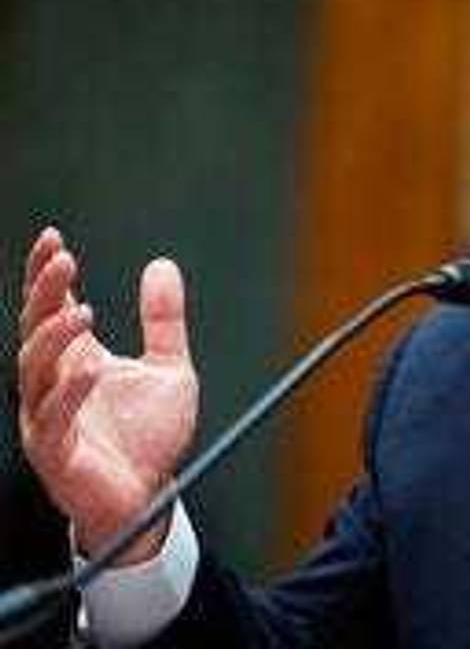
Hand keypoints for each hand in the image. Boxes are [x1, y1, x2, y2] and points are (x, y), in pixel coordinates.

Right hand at [17, 228, 197, 563]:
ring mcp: (48, 417)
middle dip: (44, 293)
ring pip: (33, 369)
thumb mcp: (171, 368)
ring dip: (53, 337)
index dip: (46, 275)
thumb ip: (164, 321)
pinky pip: (52, 418)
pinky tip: (90, 369)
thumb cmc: (150, 437)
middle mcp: (54, 384)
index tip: (53, 240)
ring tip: (80, 311)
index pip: (50, 308)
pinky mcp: (55, 451)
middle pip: (35, 329)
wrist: (150, 496)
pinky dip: (69, 392)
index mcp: (76, 360)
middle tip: (63, 261)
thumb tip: (162, 267)